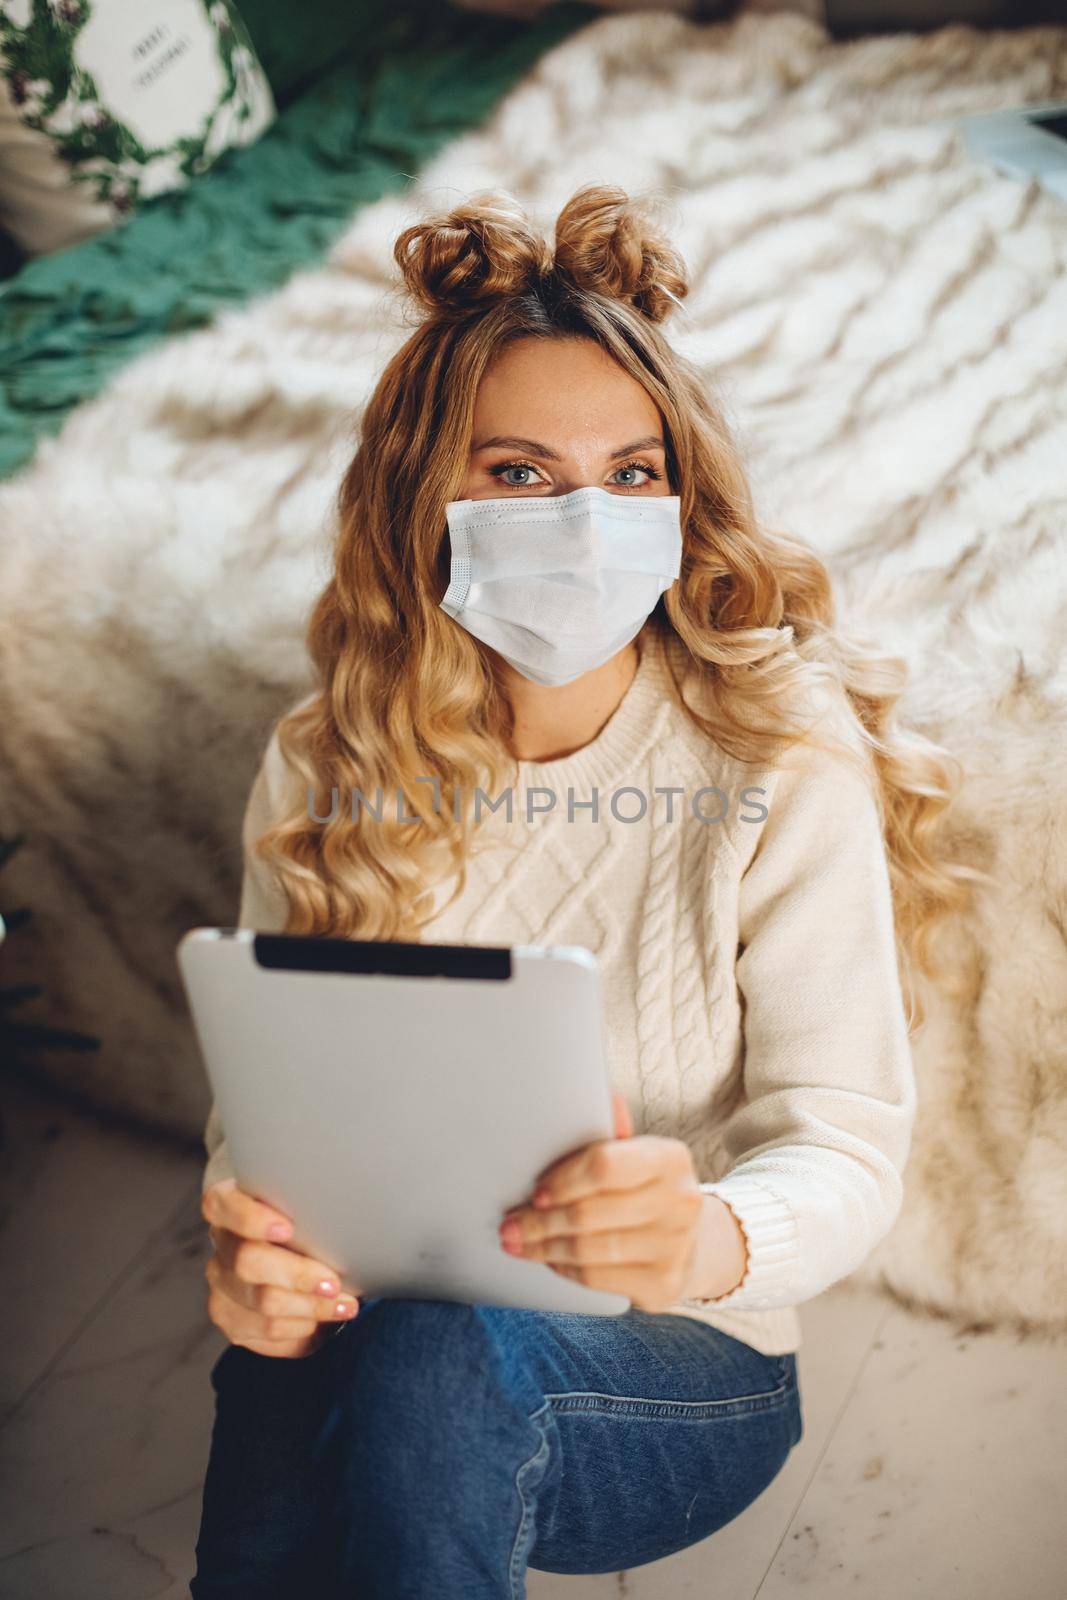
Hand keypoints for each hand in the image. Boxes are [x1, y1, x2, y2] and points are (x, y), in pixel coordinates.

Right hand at [202, 1179, 360, 1357]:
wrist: (297, 1258)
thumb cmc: (307, 1222)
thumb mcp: (306, 1204)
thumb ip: (311, 1203)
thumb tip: (352, 1207)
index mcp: (228, 1203)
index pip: (221, 1205)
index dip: (251, 1219)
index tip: (288, 1228)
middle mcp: (221, 1243)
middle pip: (247, 1261)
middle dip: (298, 1275)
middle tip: (334, 1283)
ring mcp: (221, 1284)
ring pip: (263, 1302)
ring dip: (311, 1307)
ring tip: (345, 1305)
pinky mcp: (230, 1318)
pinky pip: (268, 1331)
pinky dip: (302, 1328)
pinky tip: (322, 1321)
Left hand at [498, 1092, 743, 1312]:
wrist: (692, 1242)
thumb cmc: (646, 1189)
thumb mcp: (636, 1155)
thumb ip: (612, 1133)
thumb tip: (606, 1098)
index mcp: (670, 1158)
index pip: (605, 1165)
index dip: (563, 1180)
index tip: (535, 1191)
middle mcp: (680, 1202)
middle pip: (589, 1213)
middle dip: (540, 1221)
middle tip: (510, 1223)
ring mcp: (675, 1247)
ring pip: (589, 1250)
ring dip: (544, 1247)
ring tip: (519, 1242)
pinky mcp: (663, 1285)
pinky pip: (597, 1279)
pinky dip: (565, 1269)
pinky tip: (550, 1259)